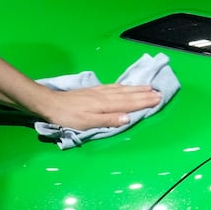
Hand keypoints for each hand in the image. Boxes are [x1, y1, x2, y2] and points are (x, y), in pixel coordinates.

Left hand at [37, 83, 161, 130]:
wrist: (51, 104)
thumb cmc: (68, 117)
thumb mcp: (88, 123)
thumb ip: (108, 120)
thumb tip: (128, 118)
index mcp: (105, 105)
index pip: (129, 103)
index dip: (144, 101)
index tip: (158, 99)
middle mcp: (105, 96)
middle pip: (128, 95)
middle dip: (144, 94)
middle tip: (159, 93)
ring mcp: (99, 92)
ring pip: (122, 89)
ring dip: (136, 89)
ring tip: (149, 87)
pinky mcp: (94, 90)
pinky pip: (114, 86)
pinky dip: (124, 86)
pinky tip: (127, 86)